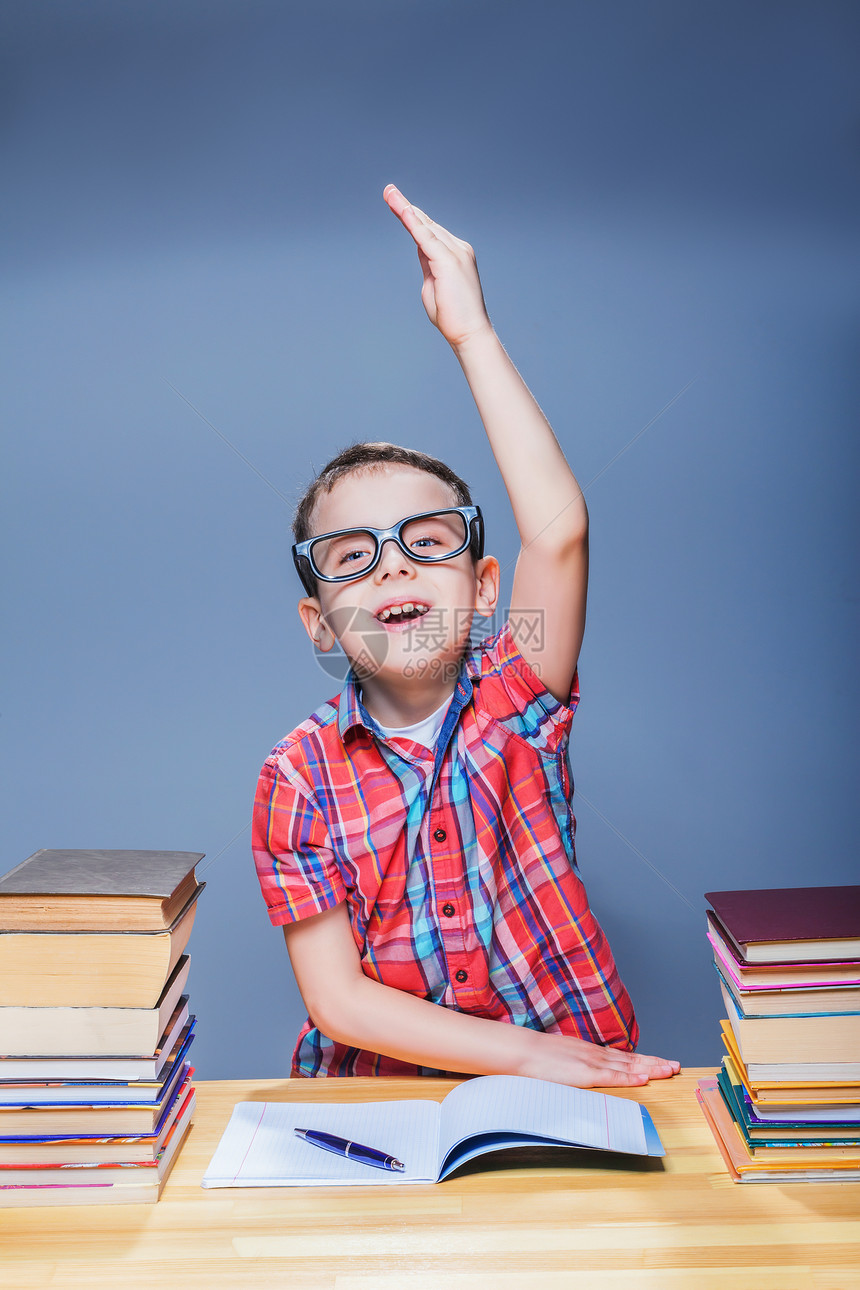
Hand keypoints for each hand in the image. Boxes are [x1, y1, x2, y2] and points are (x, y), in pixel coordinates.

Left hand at [383, 183, 492, 348]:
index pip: (429, 231)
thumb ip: (427, 264)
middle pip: (427, 223)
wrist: (469, 333)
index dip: (413, 217)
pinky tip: (405, 211)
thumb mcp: (433, 284)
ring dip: (406, 209)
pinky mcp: (450, 262)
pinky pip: (427, 238)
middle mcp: (458, 249)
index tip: (396, 203)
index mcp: (454, 254)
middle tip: (388, 190)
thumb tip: (419, 248)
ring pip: (426, 226)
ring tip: (389, 194)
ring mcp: (456, 253)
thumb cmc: (452, 315)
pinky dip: (415, 224)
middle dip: (406, 207)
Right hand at [518, 1031, 680, 1088]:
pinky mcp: (585, 1073)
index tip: (662, 1062)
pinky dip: (630, 1077)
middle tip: (676, 1066)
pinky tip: (644, 1078)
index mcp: (592, 1053)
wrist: (523, 1051)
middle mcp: (597, 1055)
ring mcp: (592, 1063)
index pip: (625, 1057)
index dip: (645, 1060)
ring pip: (629, 1065)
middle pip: (633, 1059)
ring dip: (651, 1068)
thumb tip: (584, 1075)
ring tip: (670, 1070)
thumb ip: (578, 1067)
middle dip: (656, 1063)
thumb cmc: (539, 1059)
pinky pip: (612, 1076)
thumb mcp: (564, 1060)